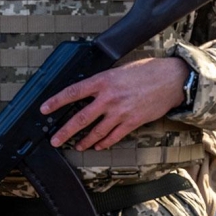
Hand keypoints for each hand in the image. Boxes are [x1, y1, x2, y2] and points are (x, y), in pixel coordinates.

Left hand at [41, 57, 188, 150]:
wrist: (171, 80)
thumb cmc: (148, 71)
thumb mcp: (121, 69)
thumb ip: (105, 81)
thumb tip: (92, 90)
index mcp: (103, 81)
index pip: (73, 92)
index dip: (56, 101)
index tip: (44, 109)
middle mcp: (109, 98)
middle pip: (81, 118)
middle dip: (65, 131)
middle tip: (55, 140)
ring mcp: (120, 112)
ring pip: (96, 131)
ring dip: (85, 141)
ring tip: (77, 146)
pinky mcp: (132, 122)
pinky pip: (114, 136)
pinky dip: (105, 142)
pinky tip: (99, 145)